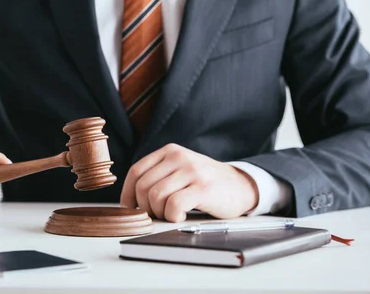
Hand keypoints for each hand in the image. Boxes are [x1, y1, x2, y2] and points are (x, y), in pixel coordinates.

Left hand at [120, 144, 258, 221]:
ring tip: (171, 214)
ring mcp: (191, 171)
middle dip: (146, 207)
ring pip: (156, 196)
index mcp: (169, 152)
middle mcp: (179, 157)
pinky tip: (180, 216)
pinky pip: (174, 205)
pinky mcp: (203, 188)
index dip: (128, 193)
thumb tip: (130, 200)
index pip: (136, 171)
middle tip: (158, 214)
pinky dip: (172, 216)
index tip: (131, 208)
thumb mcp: (180, 170)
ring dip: (160, 213)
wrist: (240, 185)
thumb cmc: (205, 182)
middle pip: (143, 187)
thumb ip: (159, 176)